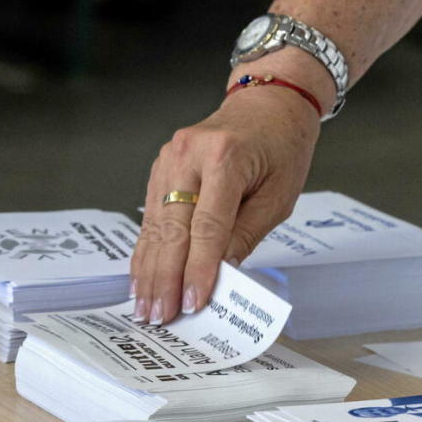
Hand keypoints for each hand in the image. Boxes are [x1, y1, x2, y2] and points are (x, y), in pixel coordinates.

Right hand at [131, 83, 320, 324]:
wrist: (267, 105)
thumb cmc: (281, 150)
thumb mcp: (277, 197)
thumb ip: (245, 236)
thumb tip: (219, 277)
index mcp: (225, 157)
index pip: (207, 226)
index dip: (198, 269)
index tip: (192, 303)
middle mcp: (188, 154)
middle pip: (173, 229)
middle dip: (166, 278)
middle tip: (161, 316)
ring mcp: (168, 159)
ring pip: (154, 226)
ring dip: (149, 271)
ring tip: (146, 307)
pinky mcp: (160, 168)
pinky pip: (150, 217)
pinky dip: (146, 251)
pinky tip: (141, 279)